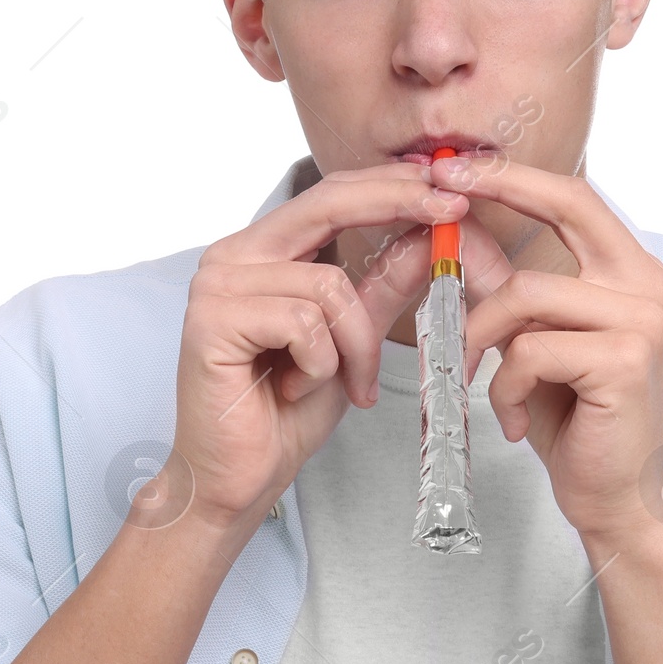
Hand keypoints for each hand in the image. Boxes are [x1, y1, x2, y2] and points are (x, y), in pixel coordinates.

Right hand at [152, 165, 466, 562]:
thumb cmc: (287, 410)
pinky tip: (296, 388)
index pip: (330, 195)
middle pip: (327, 205)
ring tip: (342, 383)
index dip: (391, 185)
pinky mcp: (211, 322)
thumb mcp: (352, 338)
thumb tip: (431, 236)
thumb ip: (382, 286)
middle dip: (398, 204)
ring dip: (355, 344)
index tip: (449, 188)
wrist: (240, 477)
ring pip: (328, 284)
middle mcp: (233, 256)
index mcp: (262, 251)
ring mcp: (216, 286)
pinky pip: (303, 324)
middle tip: (451, 214)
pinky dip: (321, 364)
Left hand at [431, 154, 662, 555]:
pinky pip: (528, 351)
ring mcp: (640, 320)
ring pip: (524, 294)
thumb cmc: (575, 422)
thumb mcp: (532, 344)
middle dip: (499, 189)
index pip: (574, 197)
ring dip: (481, 341)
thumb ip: (506, 291)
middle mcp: (646, 285)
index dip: (514, 175)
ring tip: (480, 386)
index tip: (456, 166)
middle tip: (439, 192)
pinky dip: (505, 389)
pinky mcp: (622, 360)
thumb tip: (460, 235)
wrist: (614, 499)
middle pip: (565, 207)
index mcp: (631, 272)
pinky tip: (518, 422)